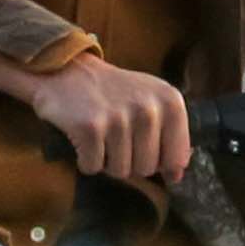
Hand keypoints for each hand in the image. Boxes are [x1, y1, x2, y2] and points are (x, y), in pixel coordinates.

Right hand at [19, 54, 190, 183]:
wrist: (67, 69)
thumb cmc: (112, 92)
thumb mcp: (151, 101)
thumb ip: (170, 135)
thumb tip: (176, 176)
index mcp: (170, 101)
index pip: (177, 158)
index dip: (160, 162)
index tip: (144, 147)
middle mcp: (148, 109)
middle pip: (147, 169)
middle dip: (129, 162)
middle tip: (116, 136)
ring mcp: (120, 118)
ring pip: (120, 171)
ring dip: (106, 161)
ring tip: (101, 135)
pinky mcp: (90, 128)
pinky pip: (93, 167)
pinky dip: (84, 159)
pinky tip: (84, 138)